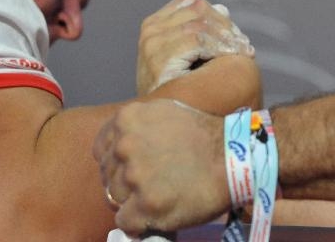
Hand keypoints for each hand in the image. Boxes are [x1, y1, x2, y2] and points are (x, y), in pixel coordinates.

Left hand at [93, 99, 231, 234]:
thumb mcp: (163, 112)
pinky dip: (139, 222)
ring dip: (133, 203)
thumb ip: (136, 126)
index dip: (116, 163)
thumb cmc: (202, 135)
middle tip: (152, 184)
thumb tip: (118, 145)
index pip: (101, 151)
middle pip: (107, 177)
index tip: (132, 169)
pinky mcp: (145, 205)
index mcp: (126, 119)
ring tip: (158, 196)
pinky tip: (157, 213)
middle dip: (126, 183)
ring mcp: (134, 176)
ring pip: (115, 200)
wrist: (233, 158)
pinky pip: (125, 222)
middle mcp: (125, 146)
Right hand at [137, 0, 253, 94]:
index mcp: (154, 24)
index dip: (218, 15)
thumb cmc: (178, 92)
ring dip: (227, 37)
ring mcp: (152, 44)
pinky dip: (221, 47)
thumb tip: (222, 8)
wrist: (161, 126)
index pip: (192, 1)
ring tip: (244, 51)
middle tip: (243, 44)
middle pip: (198, 11)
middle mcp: (150, 30)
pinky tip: (236, 57)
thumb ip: (202, 31)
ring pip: (200, 25)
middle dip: (225, 26)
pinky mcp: (158, 60)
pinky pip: (198, 42)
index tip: (236, 35)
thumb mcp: (188, 56)